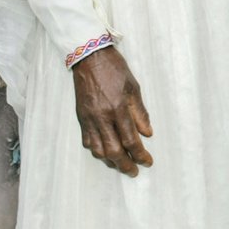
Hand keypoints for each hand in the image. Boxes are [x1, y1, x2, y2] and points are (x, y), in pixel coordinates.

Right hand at [71, 47, 153, 175]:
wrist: (90, 57)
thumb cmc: (115, 70)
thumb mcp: (134, 88)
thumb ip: (140, 113)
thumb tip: (148, 134)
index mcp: (118, 109)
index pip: (131, 140)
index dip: (140, 154)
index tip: (148, 161)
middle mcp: (102, 117)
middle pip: (113, 151)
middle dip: (125, 164)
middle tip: (134, 171)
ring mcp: (89, 119)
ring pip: (98, 150)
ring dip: (110, 161)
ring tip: (120, 164)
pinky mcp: (81, 117)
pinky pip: (87, 141)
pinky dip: (97, 150)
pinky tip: (104, 152)